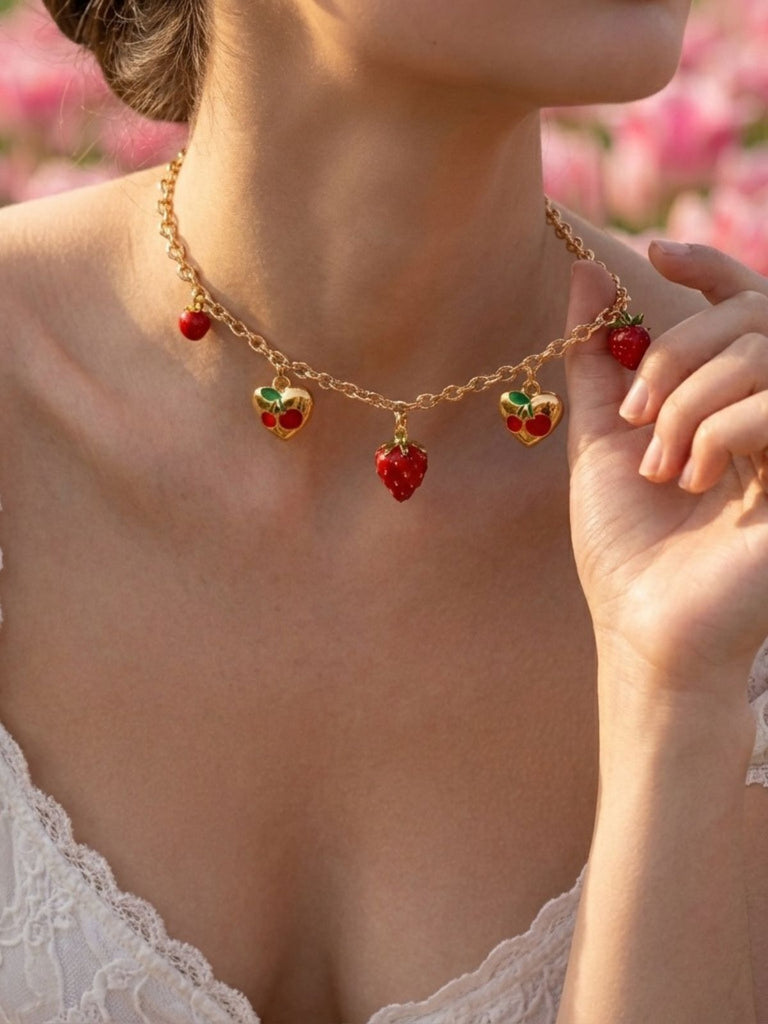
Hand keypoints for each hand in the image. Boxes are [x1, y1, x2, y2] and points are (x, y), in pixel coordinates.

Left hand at [563, 243, 767, 698]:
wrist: (645, 625)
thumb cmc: (624, 544)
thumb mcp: (599, 438)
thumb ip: (597, 358)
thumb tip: (587, 272)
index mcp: (729, 400)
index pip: (746, 305)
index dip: (709, 266)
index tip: (654, 252)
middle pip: (752, 318)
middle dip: (677, 354)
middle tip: (634, 414)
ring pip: (762, 356)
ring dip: (691, 400)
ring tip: (659, 464)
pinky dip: (722, 429)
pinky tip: (692, 478)